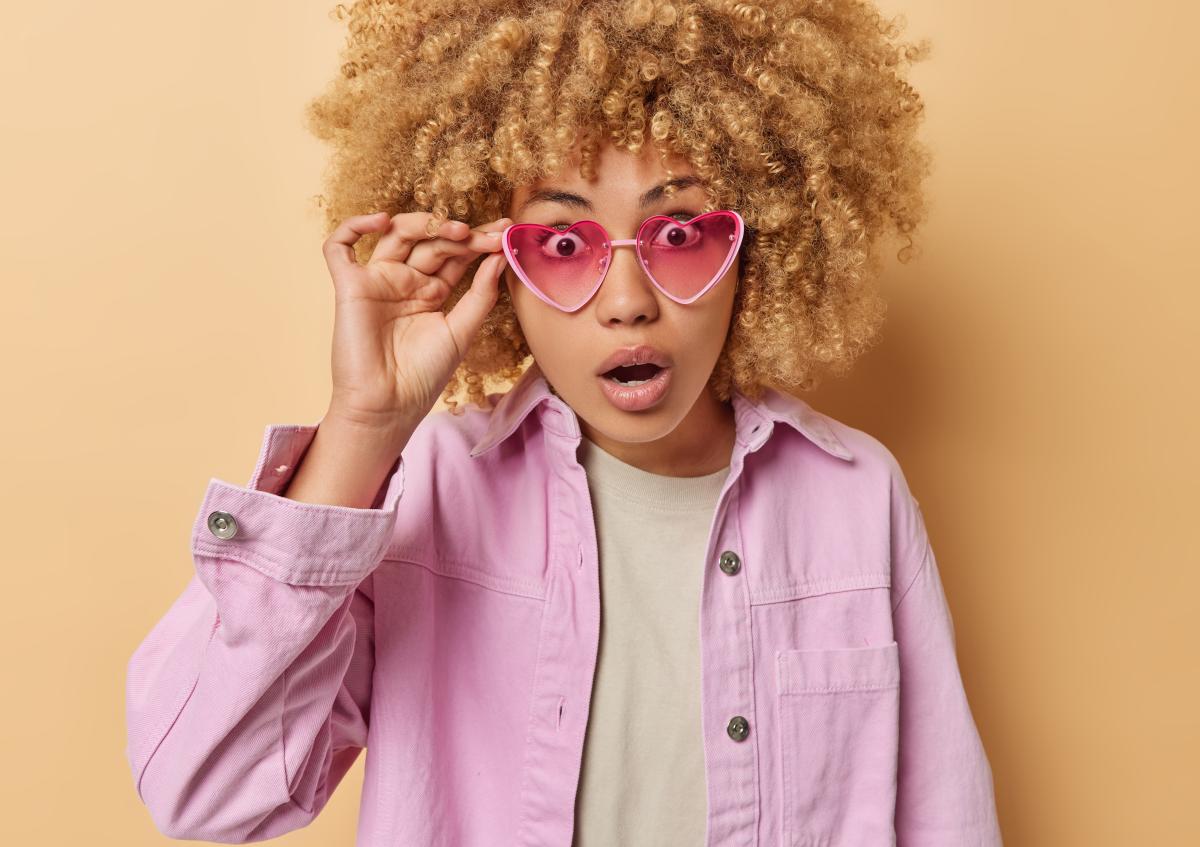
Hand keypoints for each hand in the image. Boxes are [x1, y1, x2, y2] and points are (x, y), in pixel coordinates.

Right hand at [319, 210, 510, 434]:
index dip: (478, 241)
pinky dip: (353, 226)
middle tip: (486, 236)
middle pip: (431, 242)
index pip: (456, 255)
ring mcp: (377, 281)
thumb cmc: (424, 376)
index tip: (504, 230)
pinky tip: (380, 220)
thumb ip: (480, 293)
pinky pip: (339, 247)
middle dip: (460, 235)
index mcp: (431, 292)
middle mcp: (405, 281)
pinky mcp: (350, 286)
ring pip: (395, 235)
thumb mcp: (462, 331)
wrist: (389, 405)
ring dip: (423, 224)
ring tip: (453, 229)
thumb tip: (500, 257)